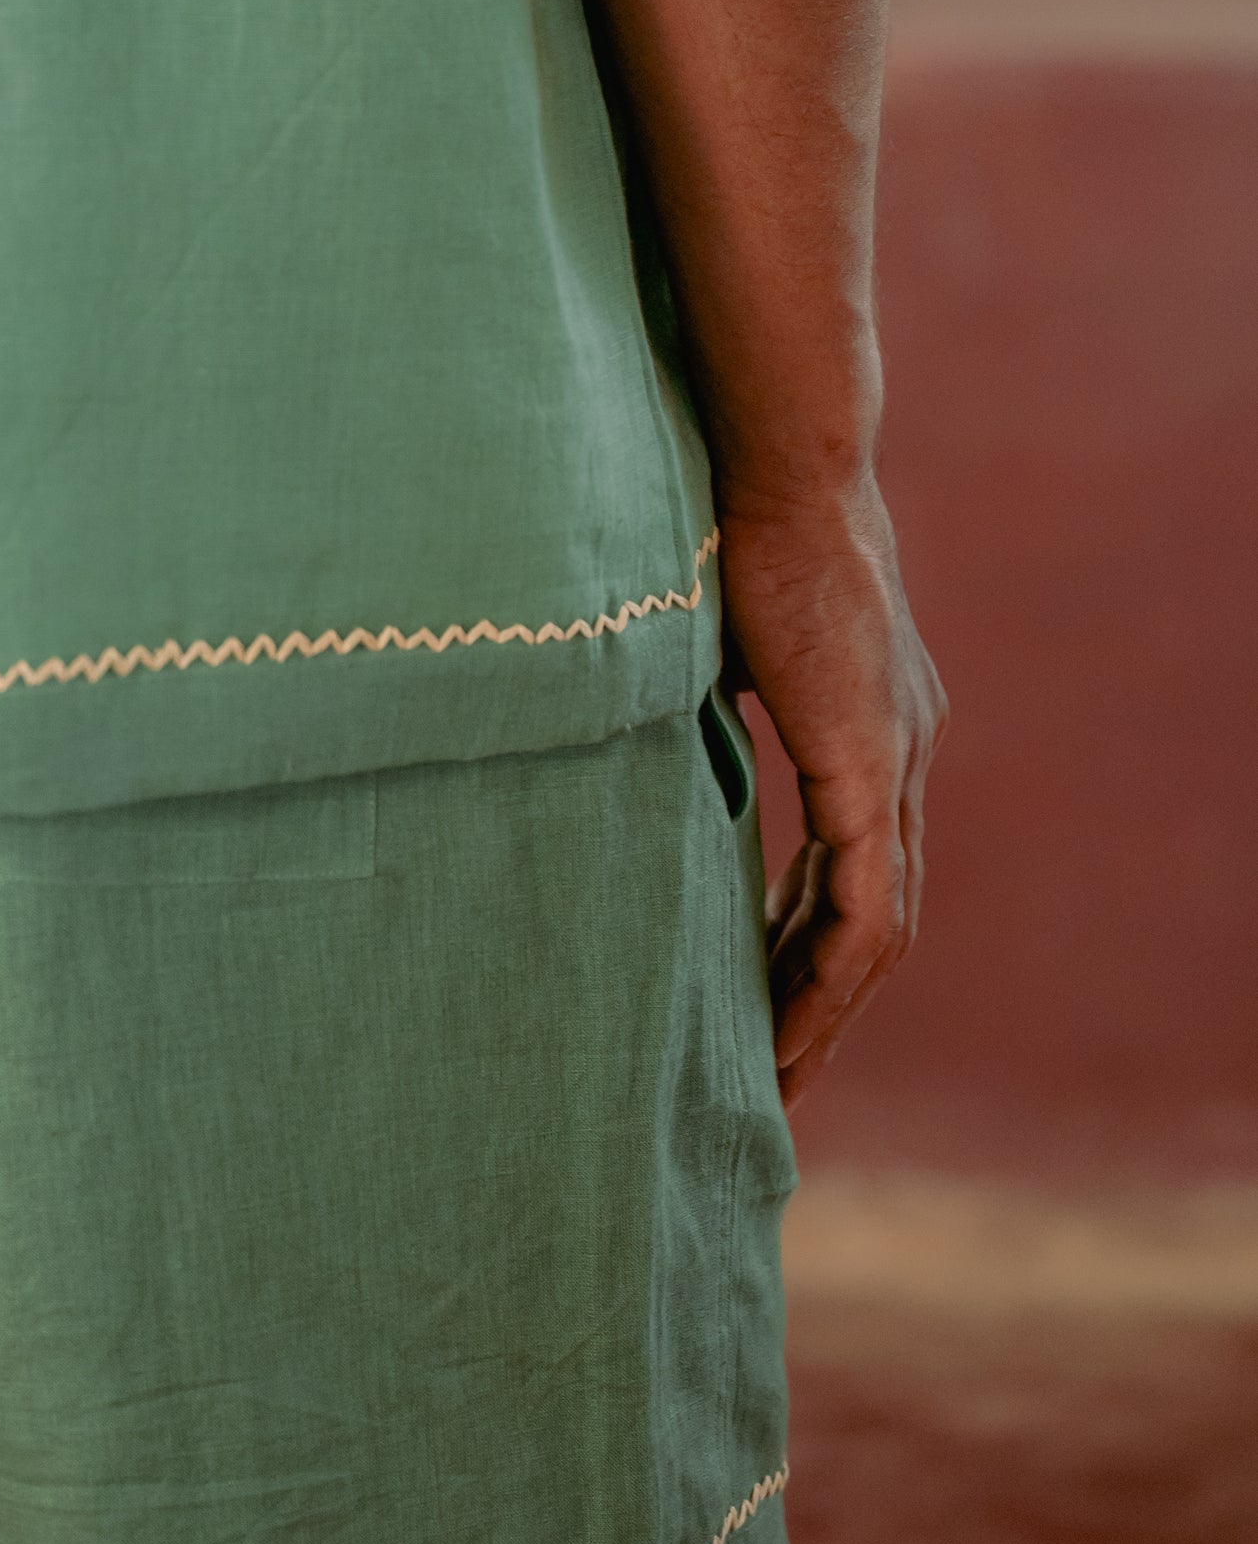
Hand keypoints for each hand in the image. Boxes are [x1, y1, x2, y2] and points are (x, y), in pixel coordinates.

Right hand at [715, 475, 944, 1106]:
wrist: (781, 467)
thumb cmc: (732, 527)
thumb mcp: (714, 643)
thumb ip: (704, 707)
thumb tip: (641, 747)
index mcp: (872, 717)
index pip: (855, 860)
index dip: (812, 935)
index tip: (763, 992)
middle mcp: (904, 747)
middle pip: (879, 915)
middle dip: (824, 998)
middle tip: (772, 1069)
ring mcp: (898, 760)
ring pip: (879, 930)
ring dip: (828, 1009)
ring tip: (775, 1076)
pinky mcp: (872, 769)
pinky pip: (864, 912)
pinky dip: (829, 979)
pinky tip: (785, 1031)